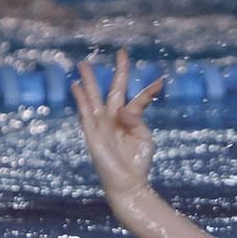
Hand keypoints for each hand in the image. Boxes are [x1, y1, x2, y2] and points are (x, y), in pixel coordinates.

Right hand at [72, 49, 163, 198]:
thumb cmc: (138, 163)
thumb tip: (121, 110)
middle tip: (121, 52)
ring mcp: (102, 126)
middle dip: (117, 73)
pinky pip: (85, 114)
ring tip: (84, 64)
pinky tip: (75, 86)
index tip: (161, 80)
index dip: (149, 90)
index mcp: (130, 121)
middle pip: (114, 91)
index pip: (139, 100)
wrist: (128, 184)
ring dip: (89, 82)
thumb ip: (136, 120)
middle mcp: (114, 120)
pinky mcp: (92, 135)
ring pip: (95, 99)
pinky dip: (80, 100)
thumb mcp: (144, 138)